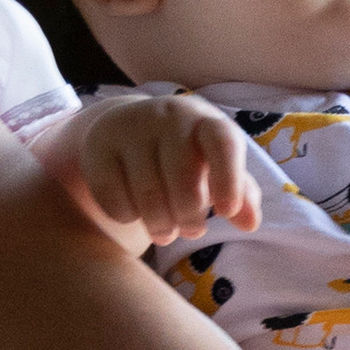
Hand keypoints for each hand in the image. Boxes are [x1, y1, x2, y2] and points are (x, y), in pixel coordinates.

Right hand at [47, 93, 258, 248]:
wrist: (127, 127)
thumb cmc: (185, 155)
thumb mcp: (215, 167)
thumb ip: (240, 193)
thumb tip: (250, 223)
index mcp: (205, 122)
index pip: (222, 143)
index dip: (228, 179)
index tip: (226, 213)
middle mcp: (169, 117)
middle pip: (182, 178)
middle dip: (189, 217)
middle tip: (191, 231)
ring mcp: (131, 127)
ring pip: (148, 193)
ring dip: (160, 225)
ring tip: (165, 232)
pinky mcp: (98, 145)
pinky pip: (114, 197)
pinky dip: (126, 216)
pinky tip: (134, 213)